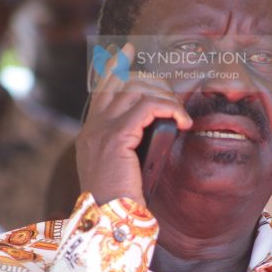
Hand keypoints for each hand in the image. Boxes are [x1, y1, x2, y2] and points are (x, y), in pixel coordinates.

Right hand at [75, 43, 192, 206]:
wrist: (108, 222)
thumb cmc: (121, 205)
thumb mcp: (121, 171)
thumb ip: (128, 149)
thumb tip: (153, 133)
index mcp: (90, 135)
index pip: (101, 88)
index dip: (115, 65)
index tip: (128, 49)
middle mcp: (92, 128)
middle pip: (123, 82)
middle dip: (153, 83)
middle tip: (173, 99)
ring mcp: (101, 131)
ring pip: (137, 91)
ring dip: (165, 98)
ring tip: (179, 117)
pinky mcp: (117, 138)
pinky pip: (148, 107)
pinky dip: (169, 109)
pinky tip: (181, 123)